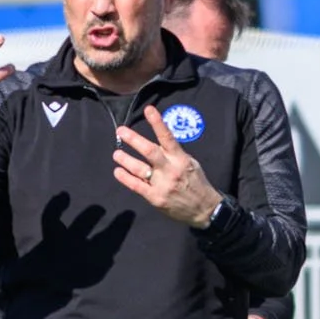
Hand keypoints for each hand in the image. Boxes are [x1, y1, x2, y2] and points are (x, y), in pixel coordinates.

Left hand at [114, 107, 222, 224]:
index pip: (168, 137)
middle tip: (121, 131)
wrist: (203, 209)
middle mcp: (171, 169)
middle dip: (134, 139)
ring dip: (126, 160)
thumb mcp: (191, 164)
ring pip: (140, 168)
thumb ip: (174, 153)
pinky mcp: (155, 198)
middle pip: (150, 151)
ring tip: (116, 154)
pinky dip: (125, 178)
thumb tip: (160, 139)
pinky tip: (117, 171)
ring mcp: (162, 184)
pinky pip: (137, 186)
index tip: (149, 110)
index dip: (158, 122)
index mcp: (181, 159)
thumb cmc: (195, 183)